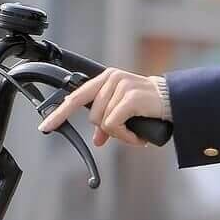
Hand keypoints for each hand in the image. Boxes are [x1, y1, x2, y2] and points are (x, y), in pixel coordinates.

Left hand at [37, 68, 166, 148]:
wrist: (174, 101)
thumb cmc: (149, 106)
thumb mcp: (124, 111)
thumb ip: (108, 122)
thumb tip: (98, 140)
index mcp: (105, 79)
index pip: (75, 97)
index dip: (59, 113)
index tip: (46, 127)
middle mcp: (110, 79)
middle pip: (93, 117)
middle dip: (108, 130)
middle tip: (126, 132)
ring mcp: (120, 86)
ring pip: (103, 123)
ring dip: (120, 134)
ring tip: (135, 131)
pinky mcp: (129, 98)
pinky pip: (113, 125)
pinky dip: (125, 136)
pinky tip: (137, 137)